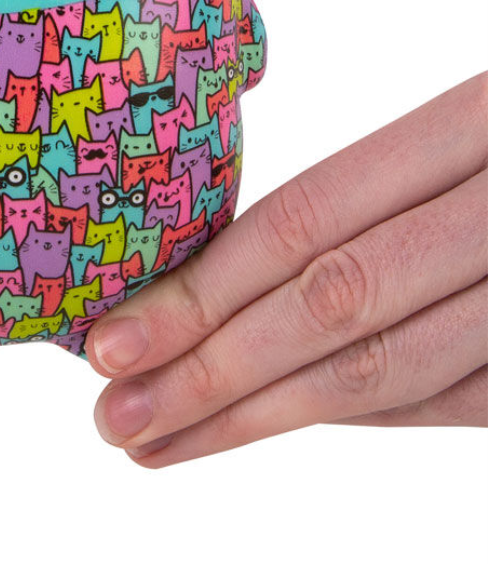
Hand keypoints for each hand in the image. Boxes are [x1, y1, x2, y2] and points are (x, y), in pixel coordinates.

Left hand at [85, 72, 487, 465]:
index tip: (111, 343)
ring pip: (390, 371)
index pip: (307, 220)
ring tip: (162, 441)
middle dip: (211, 373)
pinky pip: (454, 399)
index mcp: (476, 122)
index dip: (204, 290)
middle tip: (113, 417)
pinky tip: (271, 426)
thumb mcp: (468, 124)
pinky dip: (359, 417)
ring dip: (264, 417)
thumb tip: (224, 274)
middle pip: (333, 305)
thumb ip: (375, 191)